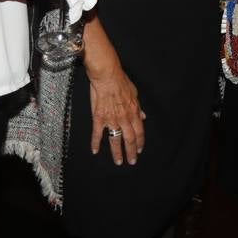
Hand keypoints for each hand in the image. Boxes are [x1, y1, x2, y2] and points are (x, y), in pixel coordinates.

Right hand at [84, 21, 145, 164]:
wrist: (107, 75)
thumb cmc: (121, 81)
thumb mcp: (135, 93)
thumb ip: (138, 107)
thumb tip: (143, 117)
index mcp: (134, 112)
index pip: (139, 131)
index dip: (140, 142)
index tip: (140, 150)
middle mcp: (124, 118)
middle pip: (129, 139)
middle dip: (131, 152)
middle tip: (131, 161)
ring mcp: (111, 119)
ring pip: (115, 140)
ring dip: (117, 152)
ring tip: (118, 162)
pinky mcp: (99, 117)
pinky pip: (98, 133)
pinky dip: (96, 143)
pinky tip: (95, 151)